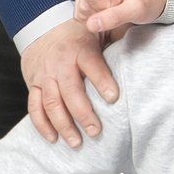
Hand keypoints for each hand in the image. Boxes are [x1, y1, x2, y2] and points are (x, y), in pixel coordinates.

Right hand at [20, 17, 117, 146]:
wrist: (41, 30)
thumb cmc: (78, 36)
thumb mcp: (97, 31)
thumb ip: (116, 37)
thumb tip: (140, 42)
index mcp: (80, 49)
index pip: (92, 65)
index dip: (102, 81)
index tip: (114, 98)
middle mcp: (60, 63)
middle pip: (70, 90)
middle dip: (83, 113)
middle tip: (96, 131)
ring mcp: (44, 76)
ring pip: (51, 103)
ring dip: (63, 125)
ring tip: (77, 143)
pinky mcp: (33, 86)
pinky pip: (34, 107)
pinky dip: (42, 125)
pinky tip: (53, 138)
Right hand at [75, 0, 166, 37]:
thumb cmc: (149, 0)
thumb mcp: (136, 10)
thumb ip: (113, 17)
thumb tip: (91, 25)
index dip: (105, 8)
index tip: (122, 3)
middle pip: (84, 3)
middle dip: (101, 11)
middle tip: (120, 5)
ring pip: (82, 6)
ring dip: (98, 12)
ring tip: (117, 5)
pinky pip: (83, 7)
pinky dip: (95, 12)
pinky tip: (109, 6)